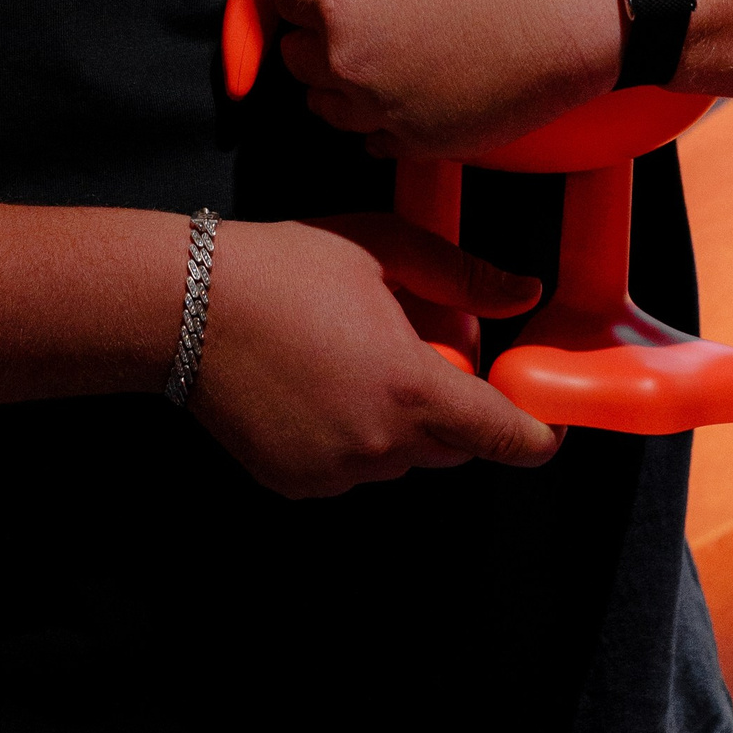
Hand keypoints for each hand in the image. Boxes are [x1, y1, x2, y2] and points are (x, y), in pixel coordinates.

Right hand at [189, 215, 559, 496]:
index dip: (535, 435)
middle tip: (413, 350)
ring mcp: (335, 471)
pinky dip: (349, 438)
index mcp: (412, 387)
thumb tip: (526, 294)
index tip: (547, 426)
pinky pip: (349, 469)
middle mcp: (379, 444)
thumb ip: (462, 276)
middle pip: (451, 447)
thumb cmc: (286, 266)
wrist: (185, 305)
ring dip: (396, 422)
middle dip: (450, 408)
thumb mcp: (382, 248)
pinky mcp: (296, 483)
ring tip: (351, 360)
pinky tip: (315, 387)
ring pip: (398, 458)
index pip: (503, 436)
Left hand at [274, 0, 620, 157]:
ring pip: (328, 106)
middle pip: (297, 59)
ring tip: (373, 53)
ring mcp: (390, 113)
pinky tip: (402, 90)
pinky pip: (373, 142)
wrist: (581, 2)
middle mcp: (353, 68)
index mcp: (342, 4)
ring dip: (338, 80)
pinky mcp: (428, 143)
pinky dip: (377, 119)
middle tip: (355, 11)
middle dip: (315, 32)